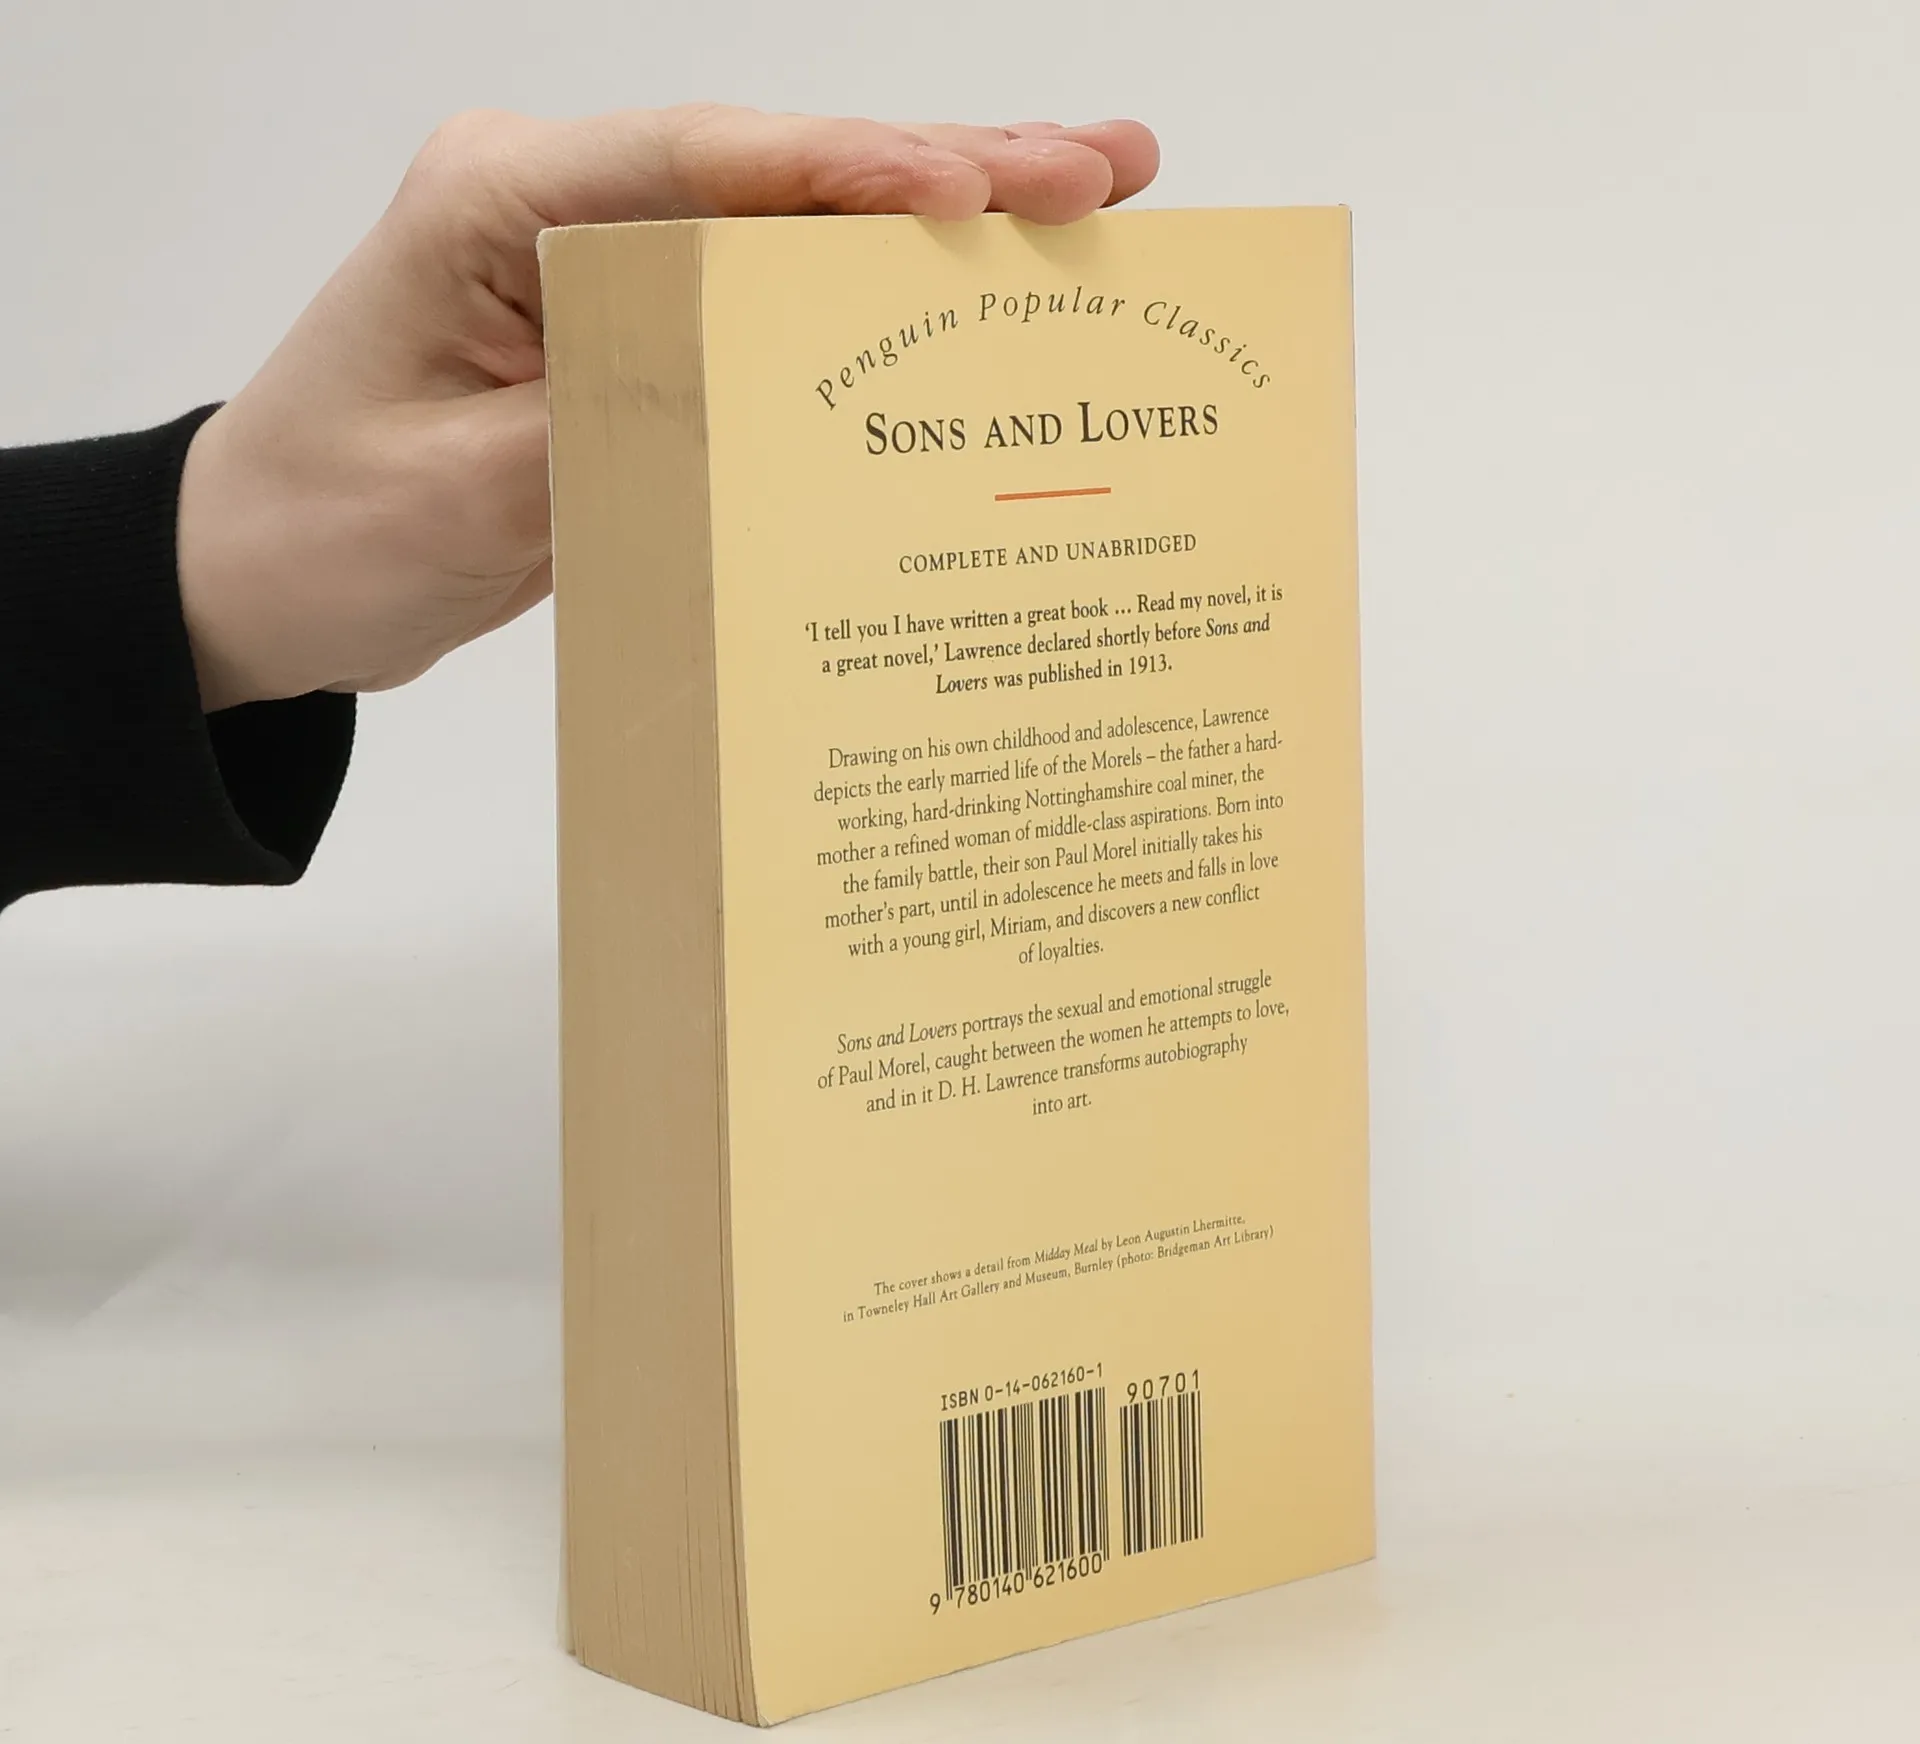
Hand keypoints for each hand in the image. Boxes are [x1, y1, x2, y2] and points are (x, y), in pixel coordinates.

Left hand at [175, 105, 1159, 709]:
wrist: (261, 575)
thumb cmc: (323, 527)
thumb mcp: (459, 496)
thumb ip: (609, 425)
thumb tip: (762, 390)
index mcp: (497, 203)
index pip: (696, 165)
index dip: (846, 171)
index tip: (972, 184)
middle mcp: (563, 206)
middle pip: (776, 175)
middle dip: (944, 170)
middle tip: (1103, 168)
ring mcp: (607, 266)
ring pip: (794, 230)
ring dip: (939, 225)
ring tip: (1088, 202)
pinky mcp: (636, 334)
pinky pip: (771, 309)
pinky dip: (875, 306)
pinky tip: (973, 302)